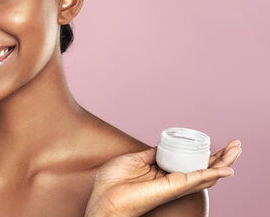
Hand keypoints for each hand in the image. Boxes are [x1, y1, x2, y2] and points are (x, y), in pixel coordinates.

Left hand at [85, 140, 241, 216]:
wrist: (103, 198)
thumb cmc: (113, 182)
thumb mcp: (134, 159)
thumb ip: (151, 154)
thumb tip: (162, 145)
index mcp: (162, 172)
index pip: (189, 163)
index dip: (203, 154)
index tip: (214, 143)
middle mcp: (171, 180)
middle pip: (202, 168)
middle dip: (221, 157)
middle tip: (236, 144)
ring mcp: (173, 185)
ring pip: (205, 174)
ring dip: (223, 162)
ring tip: (237, 149)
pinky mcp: (171, 187)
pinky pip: (195, 179)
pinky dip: (212, 174)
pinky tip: (226, 169)